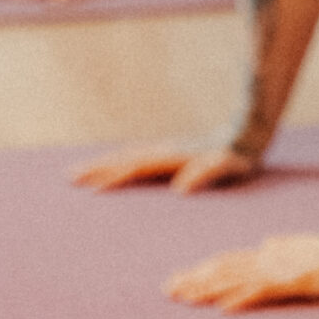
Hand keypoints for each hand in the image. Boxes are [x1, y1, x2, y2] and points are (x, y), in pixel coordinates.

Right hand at [71, 143, 260, 192]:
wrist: (249, 130)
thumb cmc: (239, 154)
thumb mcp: (227, 164)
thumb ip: (206, 173)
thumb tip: (182, 189)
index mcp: (173, 158)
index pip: (136, 169)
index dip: (113, 177)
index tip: (90, 187)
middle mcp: (166, 151)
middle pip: (125, 159)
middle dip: (98, 168)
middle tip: (69, 177)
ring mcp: (169, 150)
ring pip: (130, 156)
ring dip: (107, 163)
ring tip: (84, 171)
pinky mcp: (174, 153)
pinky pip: (140, 157)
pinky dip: (123, 161)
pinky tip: (119, 167)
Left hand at [165, 233, 318, 309]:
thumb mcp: (305, 248)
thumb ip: (283, 246)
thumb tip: (265, 242)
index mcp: (271, 253)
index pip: (229, 261)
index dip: (203, 269)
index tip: (179, 278)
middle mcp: (270, 260)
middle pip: (226, 270)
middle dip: (196, 280)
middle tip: (168, 290)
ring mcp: (282, 271)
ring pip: (238, 280)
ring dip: (210, 290)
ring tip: (186, 298)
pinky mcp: (296, 283)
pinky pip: (265, 292)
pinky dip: (243, 299)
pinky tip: (225, 307)